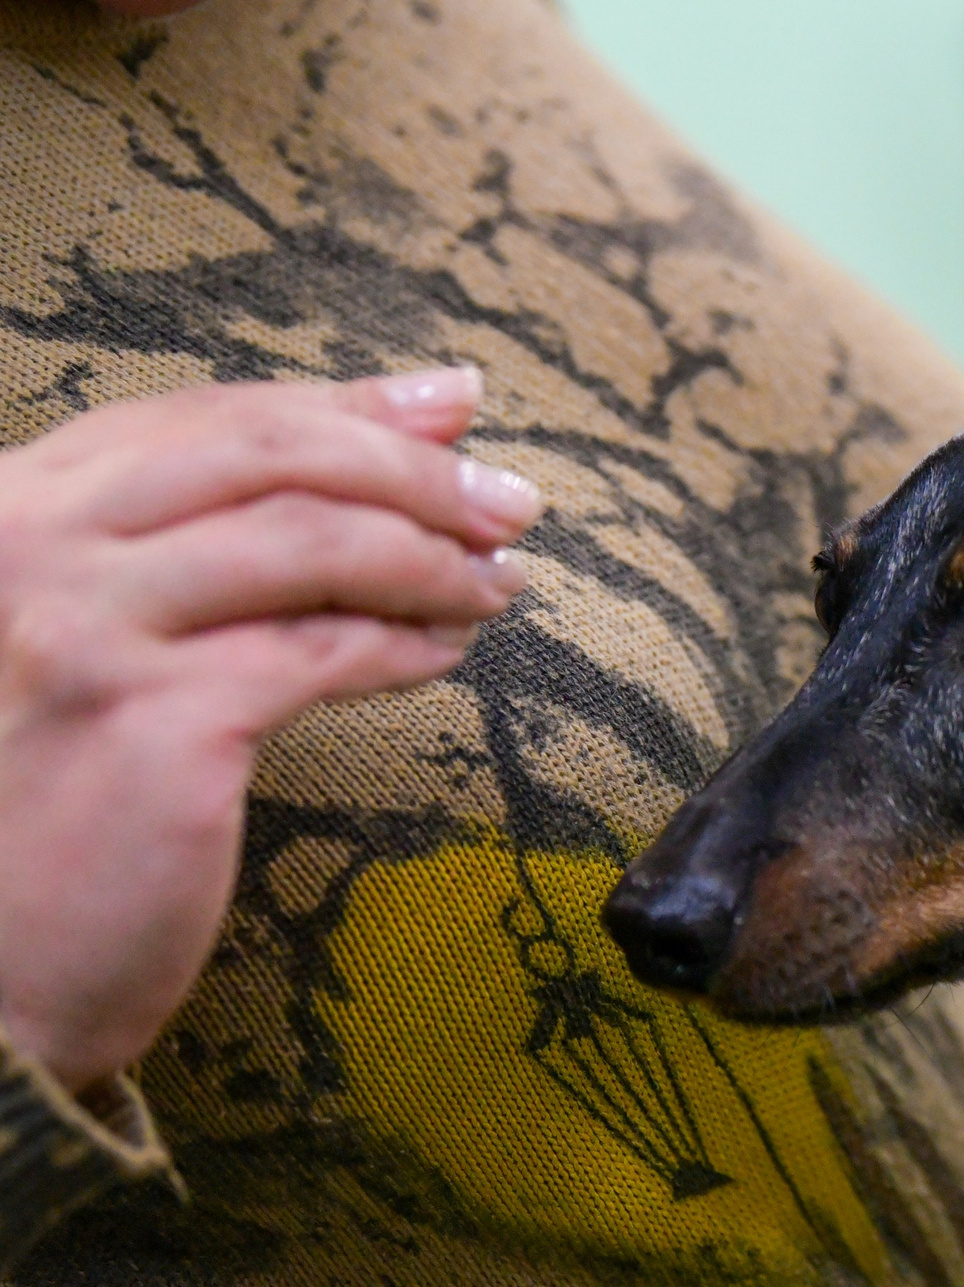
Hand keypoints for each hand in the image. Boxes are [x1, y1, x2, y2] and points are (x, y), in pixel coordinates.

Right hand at [0, 370, 541, 1091]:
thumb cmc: (38, 805)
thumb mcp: (78, 641)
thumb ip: (183, 554)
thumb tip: (358, 459)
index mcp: (5, 511)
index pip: (201, 417)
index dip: (344, 404)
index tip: (451, 404)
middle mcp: (27, 548)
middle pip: (268, 455)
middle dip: (413, 468)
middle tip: (513, 499)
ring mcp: (86, 629)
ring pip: (312, 543)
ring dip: (431, 555)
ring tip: (500, 579)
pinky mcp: (156, 721)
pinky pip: (324, 652)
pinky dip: (406, 642)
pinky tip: (449, 652)